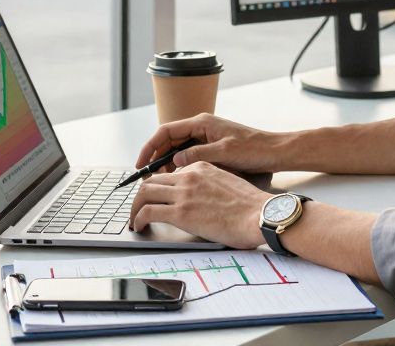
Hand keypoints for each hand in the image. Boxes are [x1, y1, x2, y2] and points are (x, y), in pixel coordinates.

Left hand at [128, 161, 271, 249]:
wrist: (260, 215)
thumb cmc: (251, 206)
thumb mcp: (228, 183)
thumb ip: (210, 185)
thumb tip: (201, 198)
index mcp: (201, 167)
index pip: (169, 173)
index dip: (157, 186)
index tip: (154, 198)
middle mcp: (189, 176)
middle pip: (152, 181)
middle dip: (140, 196)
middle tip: (138, 208)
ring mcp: (183, 194)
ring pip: (144, 194)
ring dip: (135, 208)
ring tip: (134, 220)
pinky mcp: (180, 213)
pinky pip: (147, 212)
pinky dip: (138, 219)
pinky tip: (139, 226)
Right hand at [135, 113, 286, 173]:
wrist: (274, 152)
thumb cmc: (253, 149)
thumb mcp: (224, 153)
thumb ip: (197, 155)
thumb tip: (174, 160)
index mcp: (201, 123)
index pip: (166, 131)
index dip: (150, 147)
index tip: (140, 163)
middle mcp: (201, 127)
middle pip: (169, 140)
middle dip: (155, 157)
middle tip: (146, 176)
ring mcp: (206, 136)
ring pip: (177, 148)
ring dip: (166, 162)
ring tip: (160, 180)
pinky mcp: (212, 146)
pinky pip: (188, 154)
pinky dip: (179, 165)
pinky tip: (177, 178)